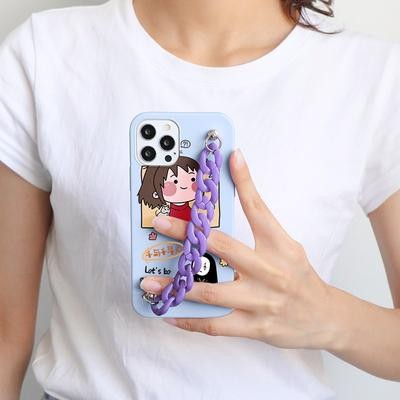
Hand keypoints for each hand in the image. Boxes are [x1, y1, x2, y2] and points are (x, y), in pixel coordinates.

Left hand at [140, 149, 338, 350]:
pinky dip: (189, 320)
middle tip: (162, 224)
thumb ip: (261, 230)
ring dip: (177, 285)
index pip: (258, 208)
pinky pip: (216, 325)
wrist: (325, 317)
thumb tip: (230, 211)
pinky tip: (169, 314)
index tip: (230, 158)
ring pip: (211, 291)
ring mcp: (261, 300)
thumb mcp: (286, 248)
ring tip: (149, 281)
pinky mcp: (255, 326)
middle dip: (189, 234)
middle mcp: (270, 270)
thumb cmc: (300, 278)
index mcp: (280, 246)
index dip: (244, 182)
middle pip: (223, 247)